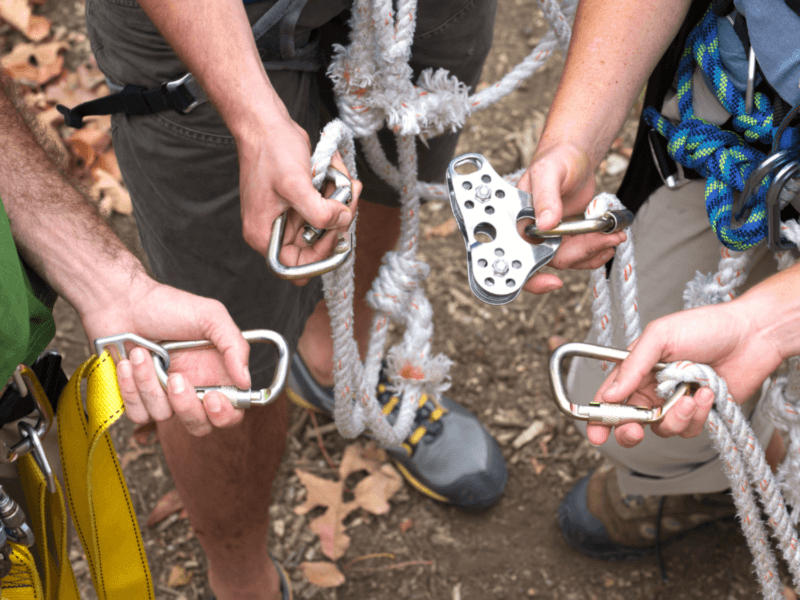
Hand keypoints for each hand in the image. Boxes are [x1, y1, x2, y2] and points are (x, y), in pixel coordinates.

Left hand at [79, 275, 251, 435]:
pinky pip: (138, 413)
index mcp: (215, 372)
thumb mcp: (211, 316)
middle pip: (199, 424)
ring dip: (150, 383)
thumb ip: (235, 346)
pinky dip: (130, 389)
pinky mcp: (138, 398)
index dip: (225, 414)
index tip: (213, 398)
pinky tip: (128, 365)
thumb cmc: (166, 306)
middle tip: (176, 379)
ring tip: (143, 353)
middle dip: (187, 407)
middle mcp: (192, 388)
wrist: (121, 302)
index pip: (231, 410)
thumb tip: (246, 380)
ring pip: (163, 416)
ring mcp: (164, 395)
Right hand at [237, 113, 359, 284]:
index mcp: (264, 235)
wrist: (266, 123)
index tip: (336, 232)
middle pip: (315, 247)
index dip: (320, 256)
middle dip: (336, 224)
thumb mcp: (295, 184)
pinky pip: (324, 209)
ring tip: (347, 182)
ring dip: (339, 206)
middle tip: (349, 200)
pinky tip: (338, 175)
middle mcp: (275, 231)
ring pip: (324, 227)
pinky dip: (335, 195)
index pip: (295, 267)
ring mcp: (288, 217)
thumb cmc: (271, 151)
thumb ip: (319, 212)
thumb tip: (343, 222)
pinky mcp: (299, 203)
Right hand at [519, 143, 620, 293]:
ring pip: (570, 260)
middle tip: (607, 238)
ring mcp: (551, 238)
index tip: (553, 283)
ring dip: (594, 251)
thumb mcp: (549, 172)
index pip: (517, 257)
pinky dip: (598, 250)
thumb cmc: (556, 159)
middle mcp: (532, 234)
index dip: (531, 278)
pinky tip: (610, 238)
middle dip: (581, 252)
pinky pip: (581, 254)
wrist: (574, 157)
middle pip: (551, 260)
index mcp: (519, 221)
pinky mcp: (568, 238)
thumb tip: (546, 224)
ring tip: (615, 235)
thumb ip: (546, 197)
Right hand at [586, 301, 782, 447]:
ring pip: (663, 429)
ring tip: (692, 395)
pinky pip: (690, 429)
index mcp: (637, 369)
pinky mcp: (701, 414)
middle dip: (630, 431)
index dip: (599, 417)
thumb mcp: (660, 337)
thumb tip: (609, 395)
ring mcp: (676, 403)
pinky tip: (708, 393)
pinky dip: (698, 415)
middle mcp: (653, 389)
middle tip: (636, 430)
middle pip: (631, 422)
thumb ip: (633, 366)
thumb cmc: (705, 326)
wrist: (752, 334)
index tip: (595, 433)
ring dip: (676, 417)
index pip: (611, 397)